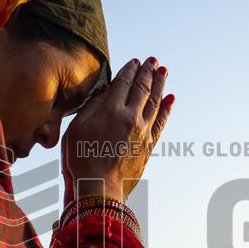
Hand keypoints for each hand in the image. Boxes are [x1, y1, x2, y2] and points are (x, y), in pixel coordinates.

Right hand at [61, 56, 174, 203]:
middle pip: (143, 88)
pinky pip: (161, 122)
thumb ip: (92, 106)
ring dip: (161, 85)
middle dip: (149, 72)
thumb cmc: (81, 158)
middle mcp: (131, 117)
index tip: (135, 61)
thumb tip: (107, 90)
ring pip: (156, 102)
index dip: (130, 70)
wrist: (100, 187)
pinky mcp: (149, 145)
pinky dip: (167, 108)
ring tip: (164, 72)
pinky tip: (171, 98)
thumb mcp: (77, 129)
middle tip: (154, 60)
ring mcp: (143, 131)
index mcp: (111, 110)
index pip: (124, 82)